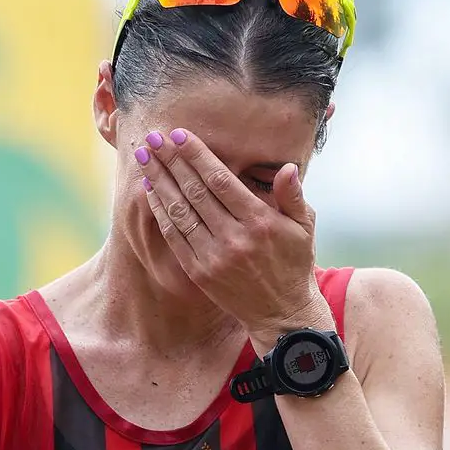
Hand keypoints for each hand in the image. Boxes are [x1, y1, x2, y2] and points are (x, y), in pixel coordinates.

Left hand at [135, 129, 332, 348]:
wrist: (282, 314)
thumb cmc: (294, 264)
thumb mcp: (305, 227)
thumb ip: (293, 196)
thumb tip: (288, 168)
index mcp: (259, 221)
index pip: (220, 180)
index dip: (197, 155)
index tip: (179, 135)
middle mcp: (234, 238)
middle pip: (194, 191)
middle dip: (171, 161)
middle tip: (153, 136)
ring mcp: (214, 257)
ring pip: (180, 212)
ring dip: (159, 181)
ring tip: (144, 157)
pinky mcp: (200, 273)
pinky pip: (174, 237)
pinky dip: (160, 212)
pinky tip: (150, 191)